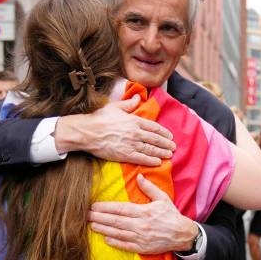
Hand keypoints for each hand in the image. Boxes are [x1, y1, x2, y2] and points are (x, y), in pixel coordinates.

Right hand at [55, 95, 175, 165]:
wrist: (88, 132)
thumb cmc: (99, 118)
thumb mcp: (115, 107)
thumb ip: (129, 103)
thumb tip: (138, 97)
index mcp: (134, 120)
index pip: (154, 127)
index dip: (163, 132)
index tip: (170, 136)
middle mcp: (135, 132)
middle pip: (155, 139)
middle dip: (166, 144)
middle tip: (173, 147)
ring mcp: (131, 144)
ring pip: (151, 149)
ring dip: (162, 153)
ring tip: (169, 155)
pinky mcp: (125, 154)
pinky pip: (142, 158)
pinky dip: (151, 161)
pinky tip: (158, 162)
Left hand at [88, 174, 197, 253]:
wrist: (182, 234)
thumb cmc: (171, 215)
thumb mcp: (163, 199)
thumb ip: (149, 188)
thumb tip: (139, 176)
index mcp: (144, 211)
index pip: (120, 209)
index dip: (105, 207)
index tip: (94, 206)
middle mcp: (140, 225)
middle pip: (115, 221)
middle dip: (99, 217)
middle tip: (86, 215)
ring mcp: (141, 237)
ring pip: (117, 233)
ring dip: (103, 229)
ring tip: (91, 225)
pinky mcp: (142, 247)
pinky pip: (125, 245)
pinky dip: (114, 242)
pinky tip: (105, 238)